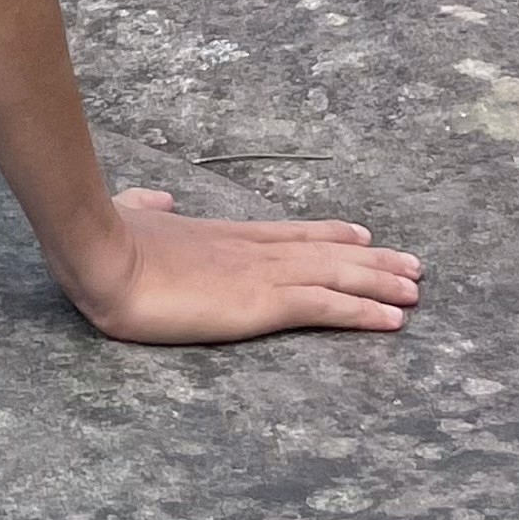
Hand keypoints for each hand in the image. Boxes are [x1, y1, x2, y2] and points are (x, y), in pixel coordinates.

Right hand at [63, 186, 423, 344]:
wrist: (102, 254)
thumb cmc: (108, 238)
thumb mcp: (131, 216)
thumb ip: (149, 208)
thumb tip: (158, 199)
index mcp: (223, 235)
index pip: (290, 232)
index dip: (330, 234)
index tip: (363, 234)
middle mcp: (253, 249)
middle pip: (326, 251)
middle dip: (373, 260)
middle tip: (413, 265)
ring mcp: (261, 273)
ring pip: (337, 275)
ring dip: (381, 283)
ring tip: (416, 290)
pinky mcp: (262, 303)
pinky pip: (326, 306)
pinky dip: (364, 312)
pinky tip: (393, 320)